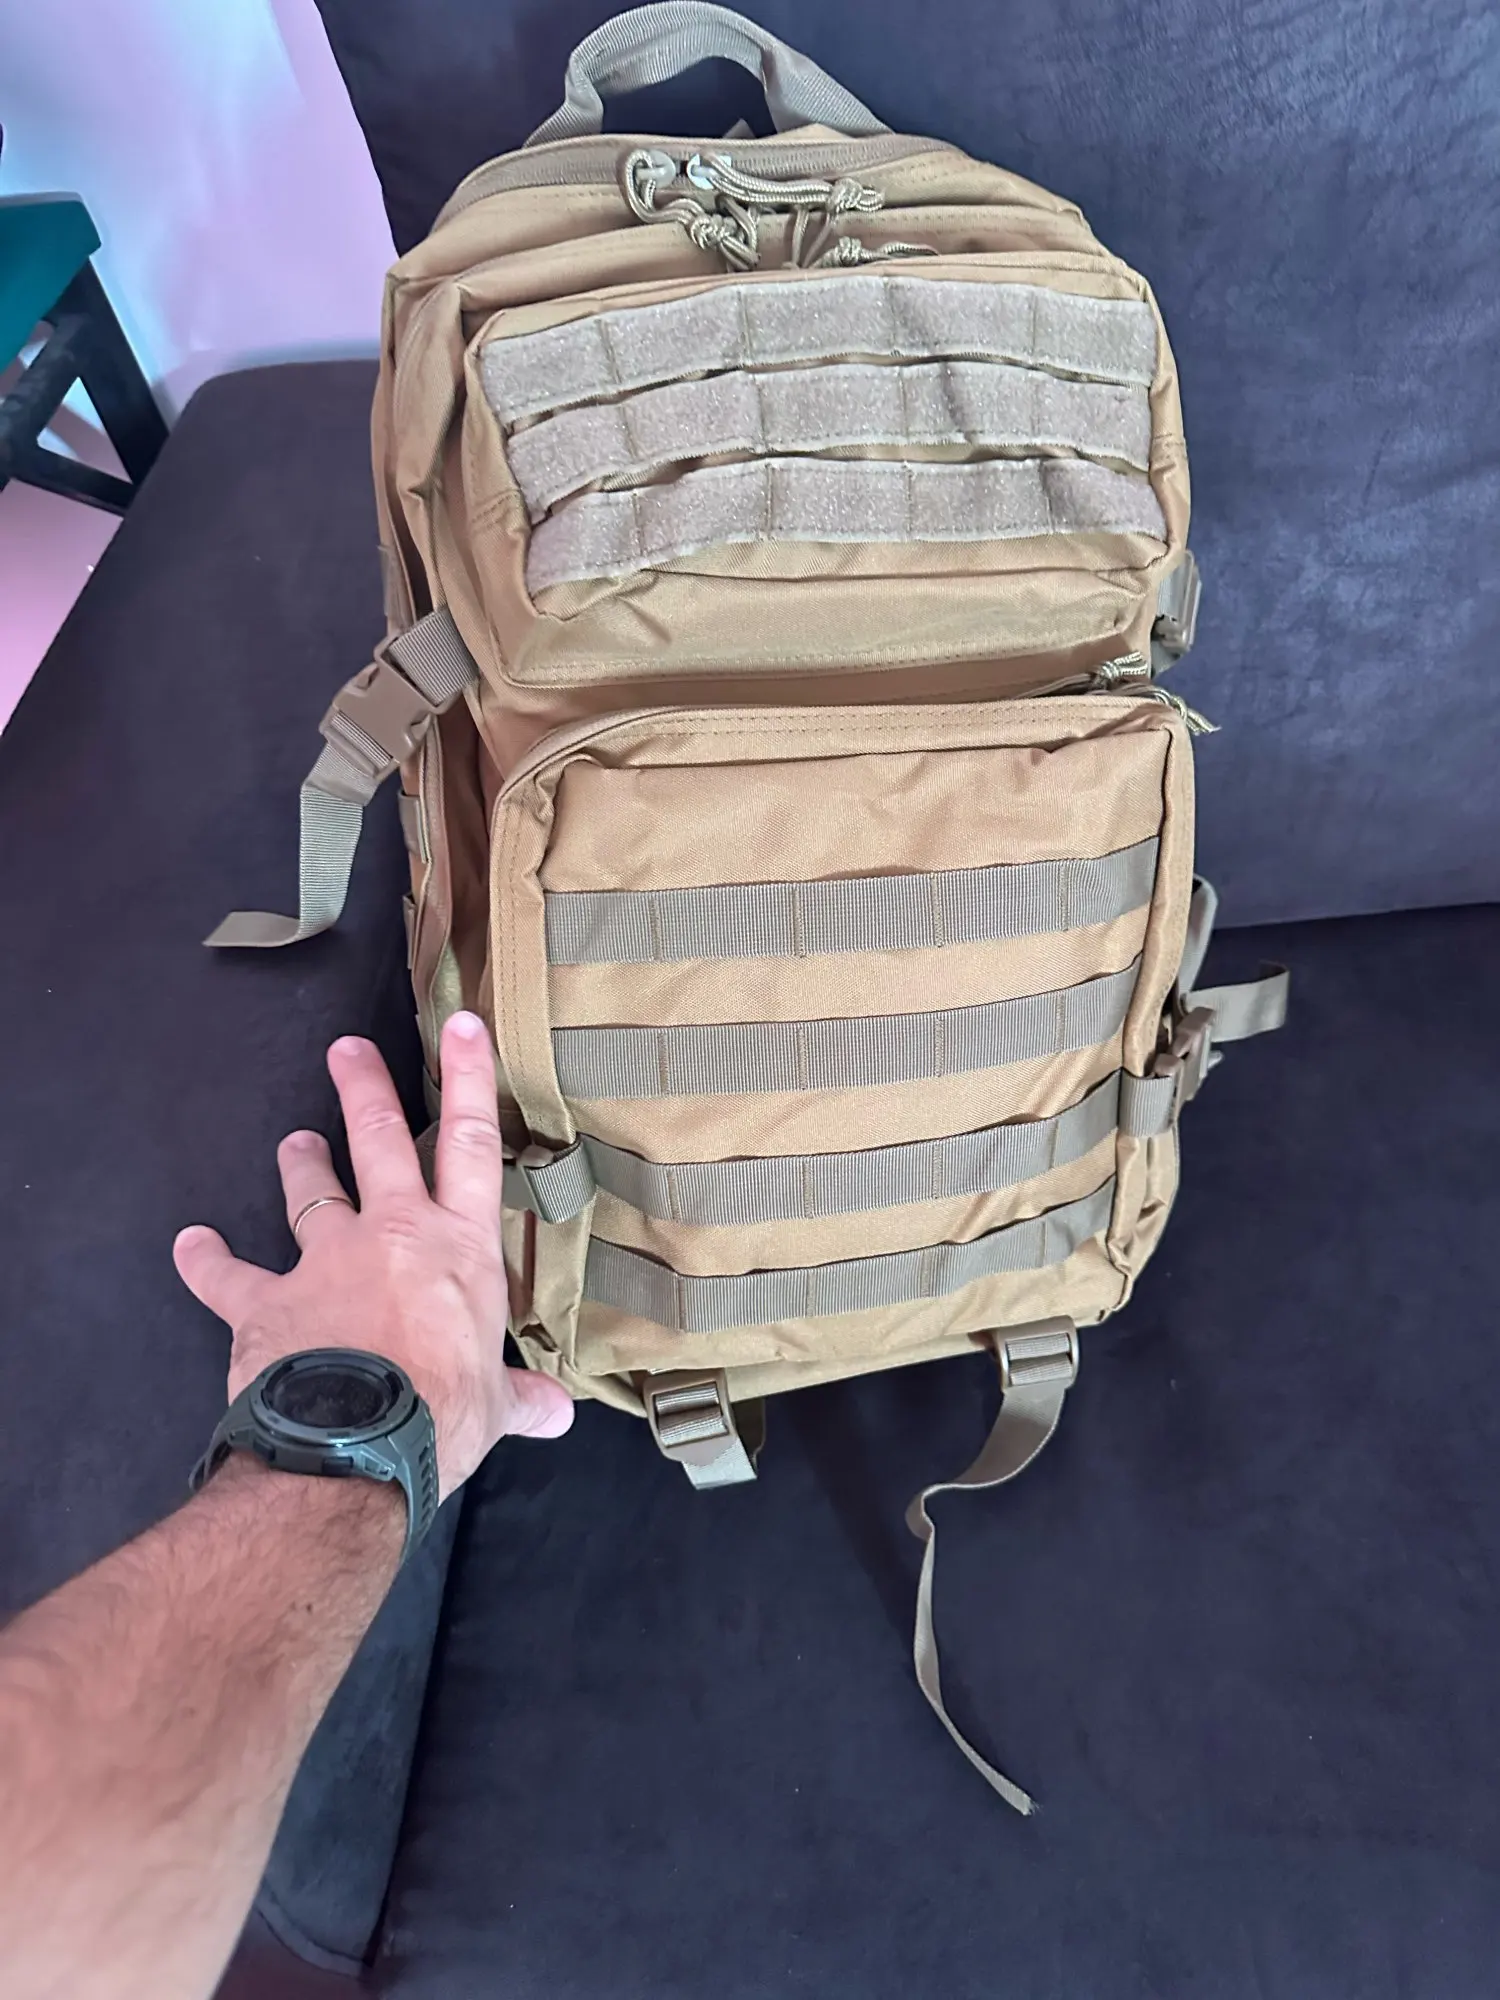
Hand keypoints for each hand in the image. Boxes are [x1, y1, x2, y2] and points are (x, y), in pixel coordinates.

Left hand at [173, 1013, 573, 1499]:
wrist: (354, 1443)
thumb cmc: (442, 1414)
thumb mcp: (493, 1404)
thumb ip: (521, 1397)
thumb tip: (558, 1415)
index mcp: (459, 1249)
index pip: (472, 1147)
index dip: (469, 1080)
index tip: (462, 1025)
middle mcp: (393, 1236)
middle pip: (381, 1142)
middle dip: (365, 1089)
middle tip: (346, 1047)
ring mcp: (325, 1263)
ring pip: (312, 1195)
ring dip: (302, 1166)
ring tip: (294, 1141)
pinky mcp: (267, 1303)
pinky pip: (228, 1277)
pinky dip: (207, 1262)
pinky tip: (189, 1246)